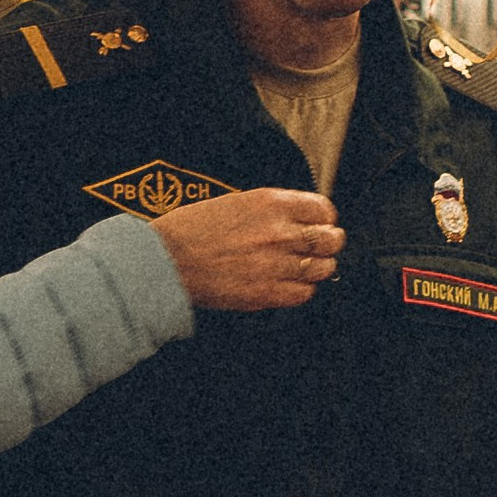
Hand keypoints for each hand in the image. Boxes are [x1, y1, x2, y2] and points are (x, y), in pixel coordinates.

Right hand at [150, 186, 342, 310]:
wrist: (165, 260)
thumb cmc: (190, 230)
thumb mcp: (235, 202)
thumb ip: (270, 210)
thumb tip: (296, 220)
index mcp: (270, 203)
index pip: (323, 209)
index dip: (325, 218)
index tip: (320, 223)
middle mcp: (279, 232)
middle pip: (331, 239)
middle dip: (329, 243)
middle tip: (320, 247)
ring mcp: (275, 264)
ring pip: (323, 268)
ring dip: (317, 268)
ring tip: (305, 267)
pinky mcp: (267, 293)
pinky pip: (304, 294)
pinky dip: (302, 290)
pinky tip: (289, 284)